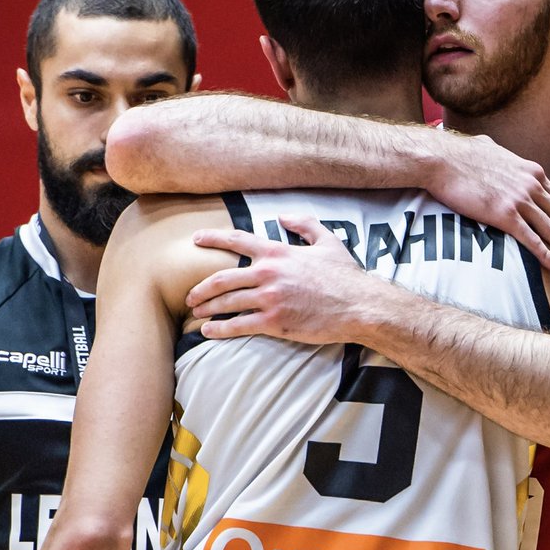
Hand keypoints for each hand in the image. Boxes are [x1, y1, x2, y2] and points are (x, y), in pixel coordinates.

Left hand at [188, 215, 368, 343]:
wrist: (359, 305)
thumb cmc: (345, 275)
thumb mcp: (328, 241)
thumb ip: (304, 225)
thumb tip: (283, 216)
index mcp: (277, 252)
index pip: (237, 240)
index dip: (212, 239)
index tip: (195, 240)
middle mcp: (268, 273)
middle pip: (222, 278)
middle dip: (201, 288)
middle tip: (190, 296)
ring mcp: (269, 298)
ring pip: (226, 303)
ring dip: (207, 309)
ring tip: (196, 314)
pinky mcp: (274, 322)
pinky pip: (239, 325)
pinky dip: (220, 330)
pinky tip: (208, 332)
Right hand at [426, 130, 549, 273]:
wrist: (443, 159)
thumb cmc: (461, 156)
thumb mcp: (494, 153)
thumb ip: (505, 162)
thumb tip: (499, 157)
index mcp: (532, 173)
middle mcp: (532, 186)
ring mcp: (519, 200)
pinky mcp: (503, 214)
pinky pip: (531, 239)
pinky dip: (547, 255)